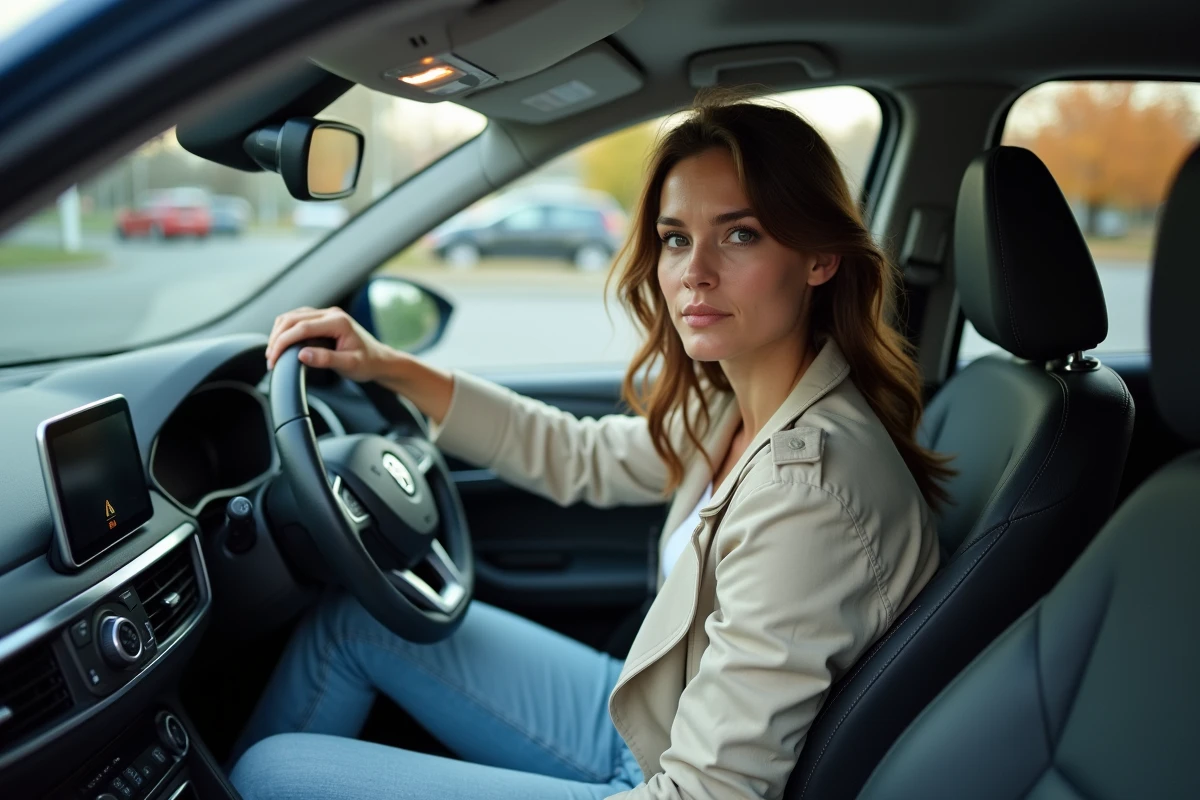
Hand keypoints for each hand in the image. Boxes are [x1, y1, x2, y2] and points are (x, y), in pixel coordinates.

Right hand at [265, 306, 398, 383]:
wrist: (379, 360)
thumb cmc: (368, 363)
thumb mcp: (349, 365)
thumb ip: (326, 359)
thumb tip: (302, 355)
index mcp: (338, 322)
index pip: (302, 327)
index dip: (283, 342)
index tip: (274, 358)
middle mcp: (330, 313)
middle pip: (292, 319)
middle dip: (277, 338)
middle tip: (271, 359)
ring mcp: (326, 314)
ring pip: (292, 317)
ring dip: (279, 333)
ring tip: (273, 353)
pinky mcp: (322, 319)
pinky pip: (297, 319)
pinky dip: (285, 330)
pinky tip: (281, 344)